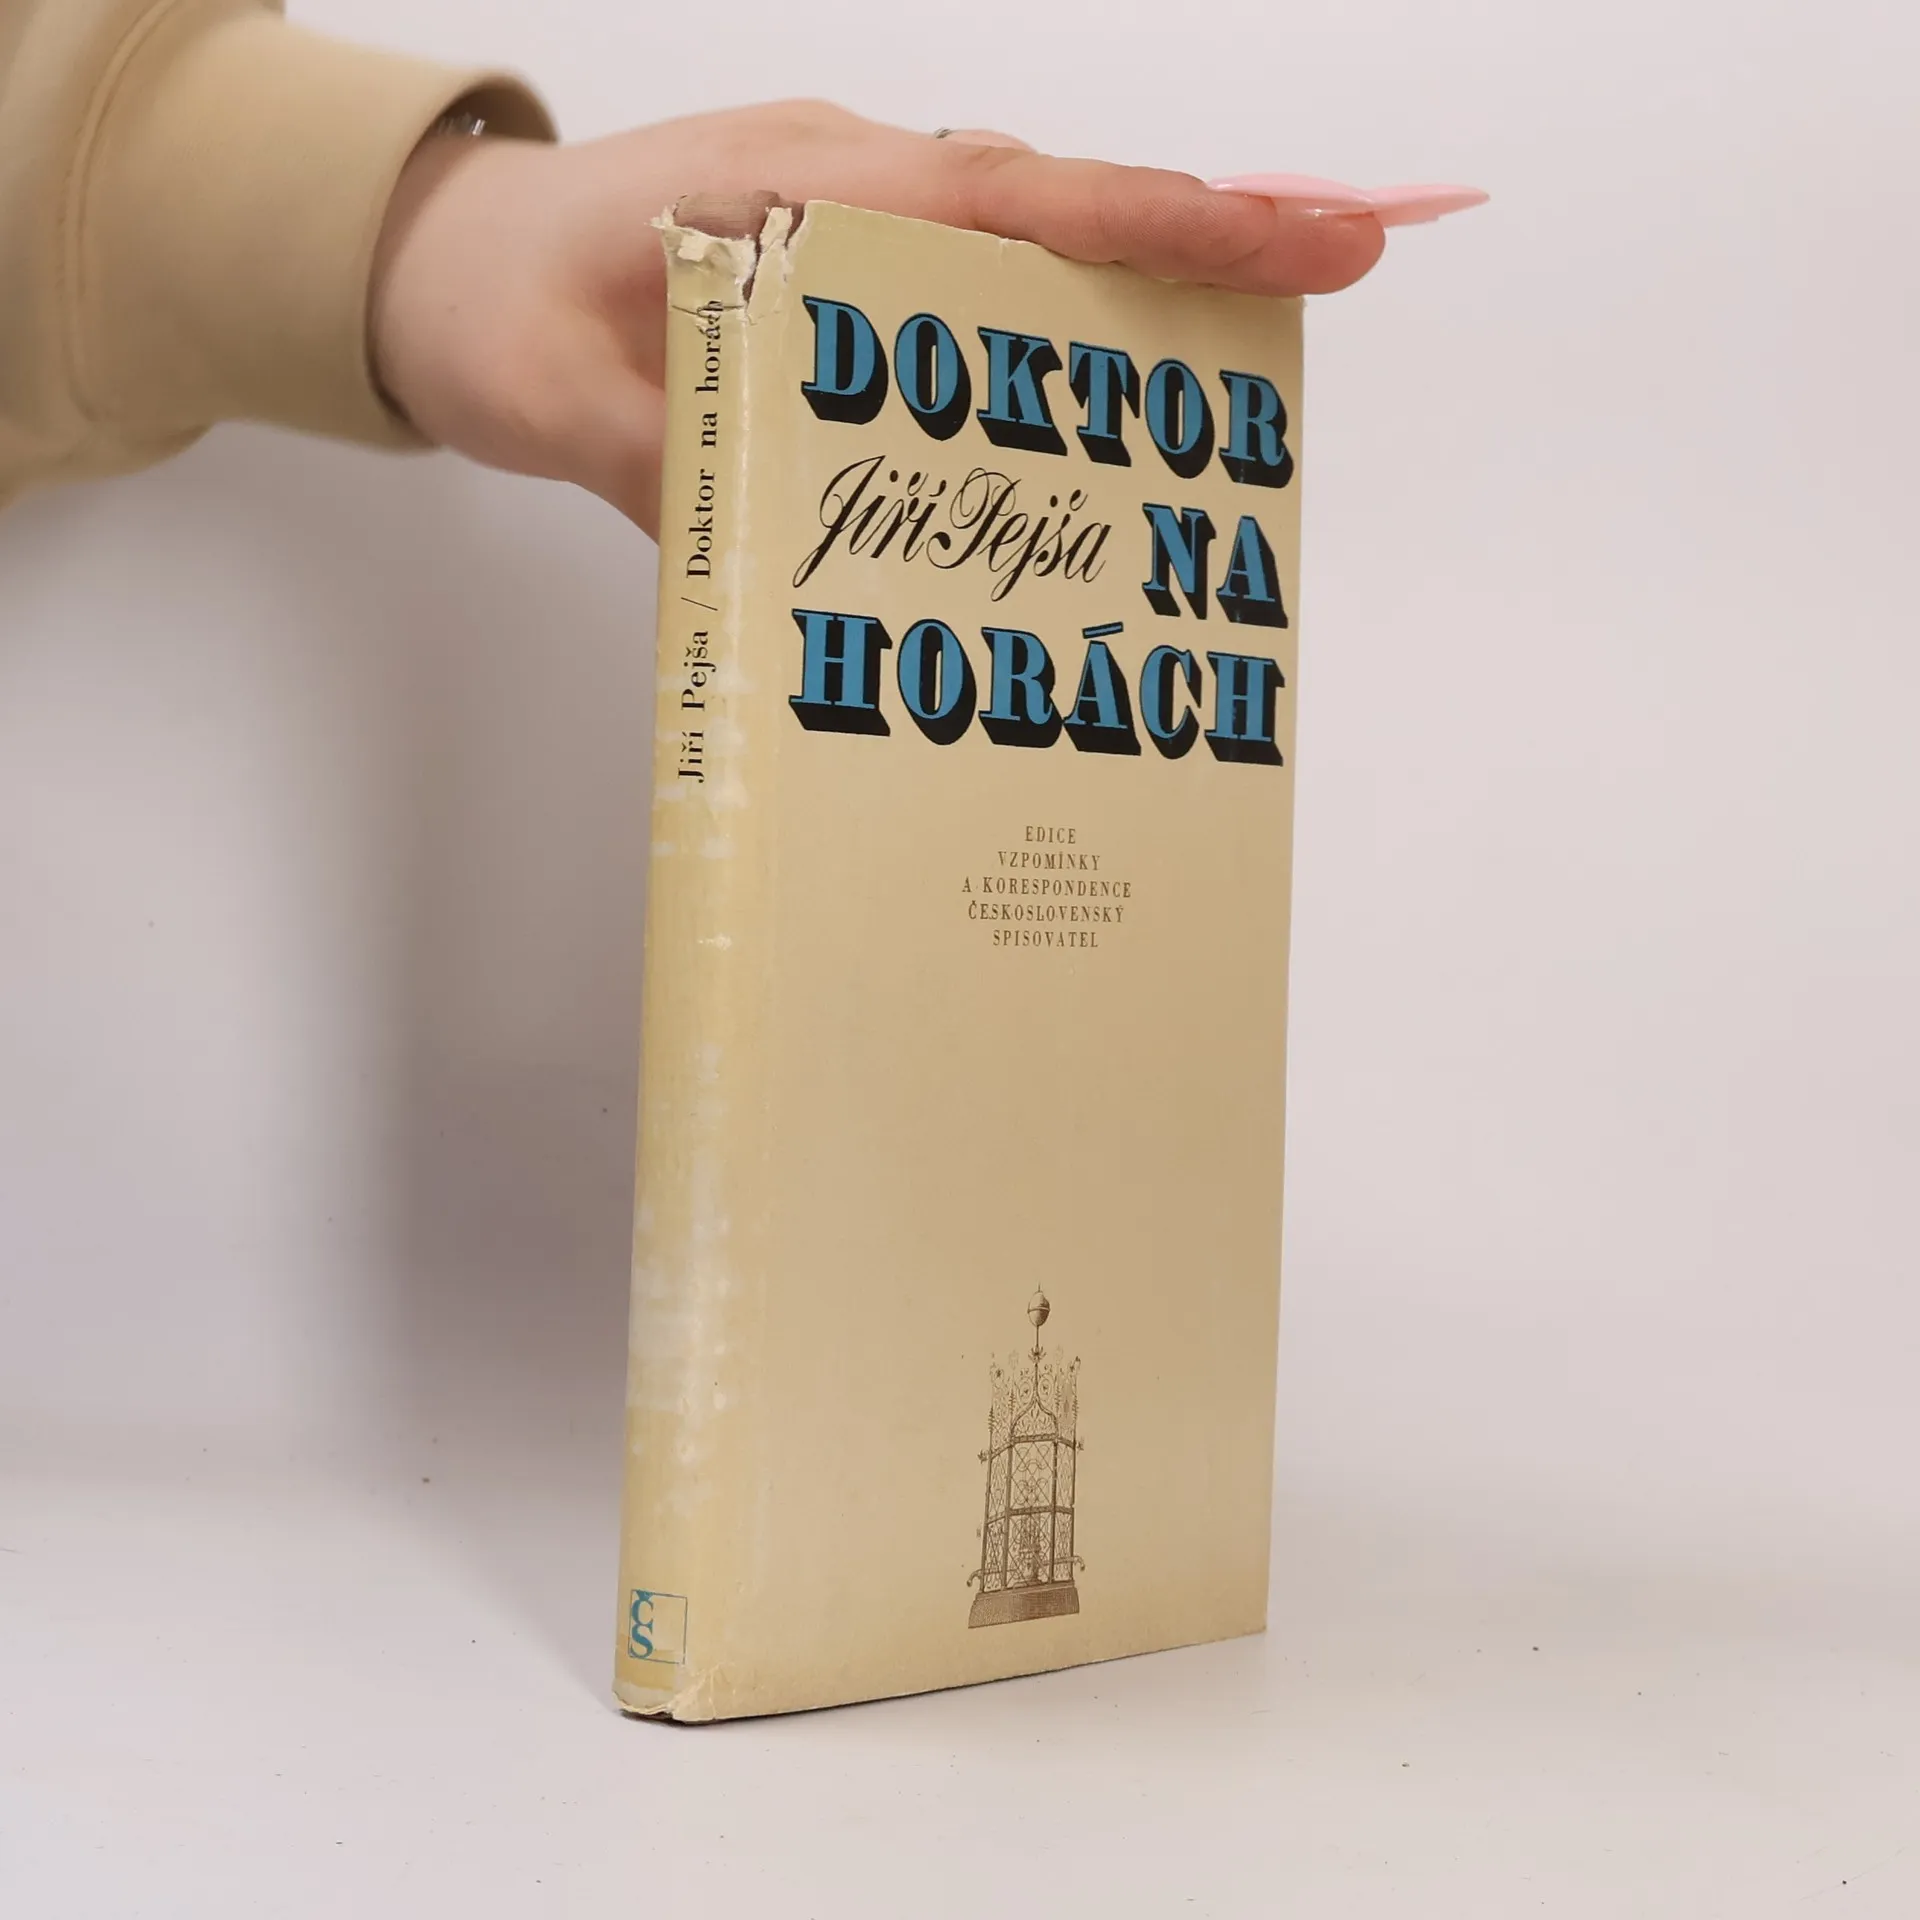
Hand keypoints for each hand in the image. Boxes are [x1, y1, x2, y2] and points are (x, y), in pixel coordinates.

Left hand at [371, 101, 1394, 534]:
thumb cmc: (491, 308)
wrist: (434, 263)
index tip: (1303, 230)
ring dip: (1142, 287)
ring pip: (1028, 242)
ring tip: (1259, 352)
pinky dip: (1055, 326)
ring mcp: (847, 217)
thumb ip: (679, 473)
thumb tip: (796, 557)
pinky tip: (1104, 398)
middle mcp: (843, 182)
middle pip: (1057, 204)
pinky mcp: (840, 266)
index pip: (1012, 198)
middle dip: (1205, 233)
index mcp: (794, 184)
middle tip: (1352, 258)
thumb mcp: (558, 408)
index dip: (1163, 218)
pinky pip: (975, 283)